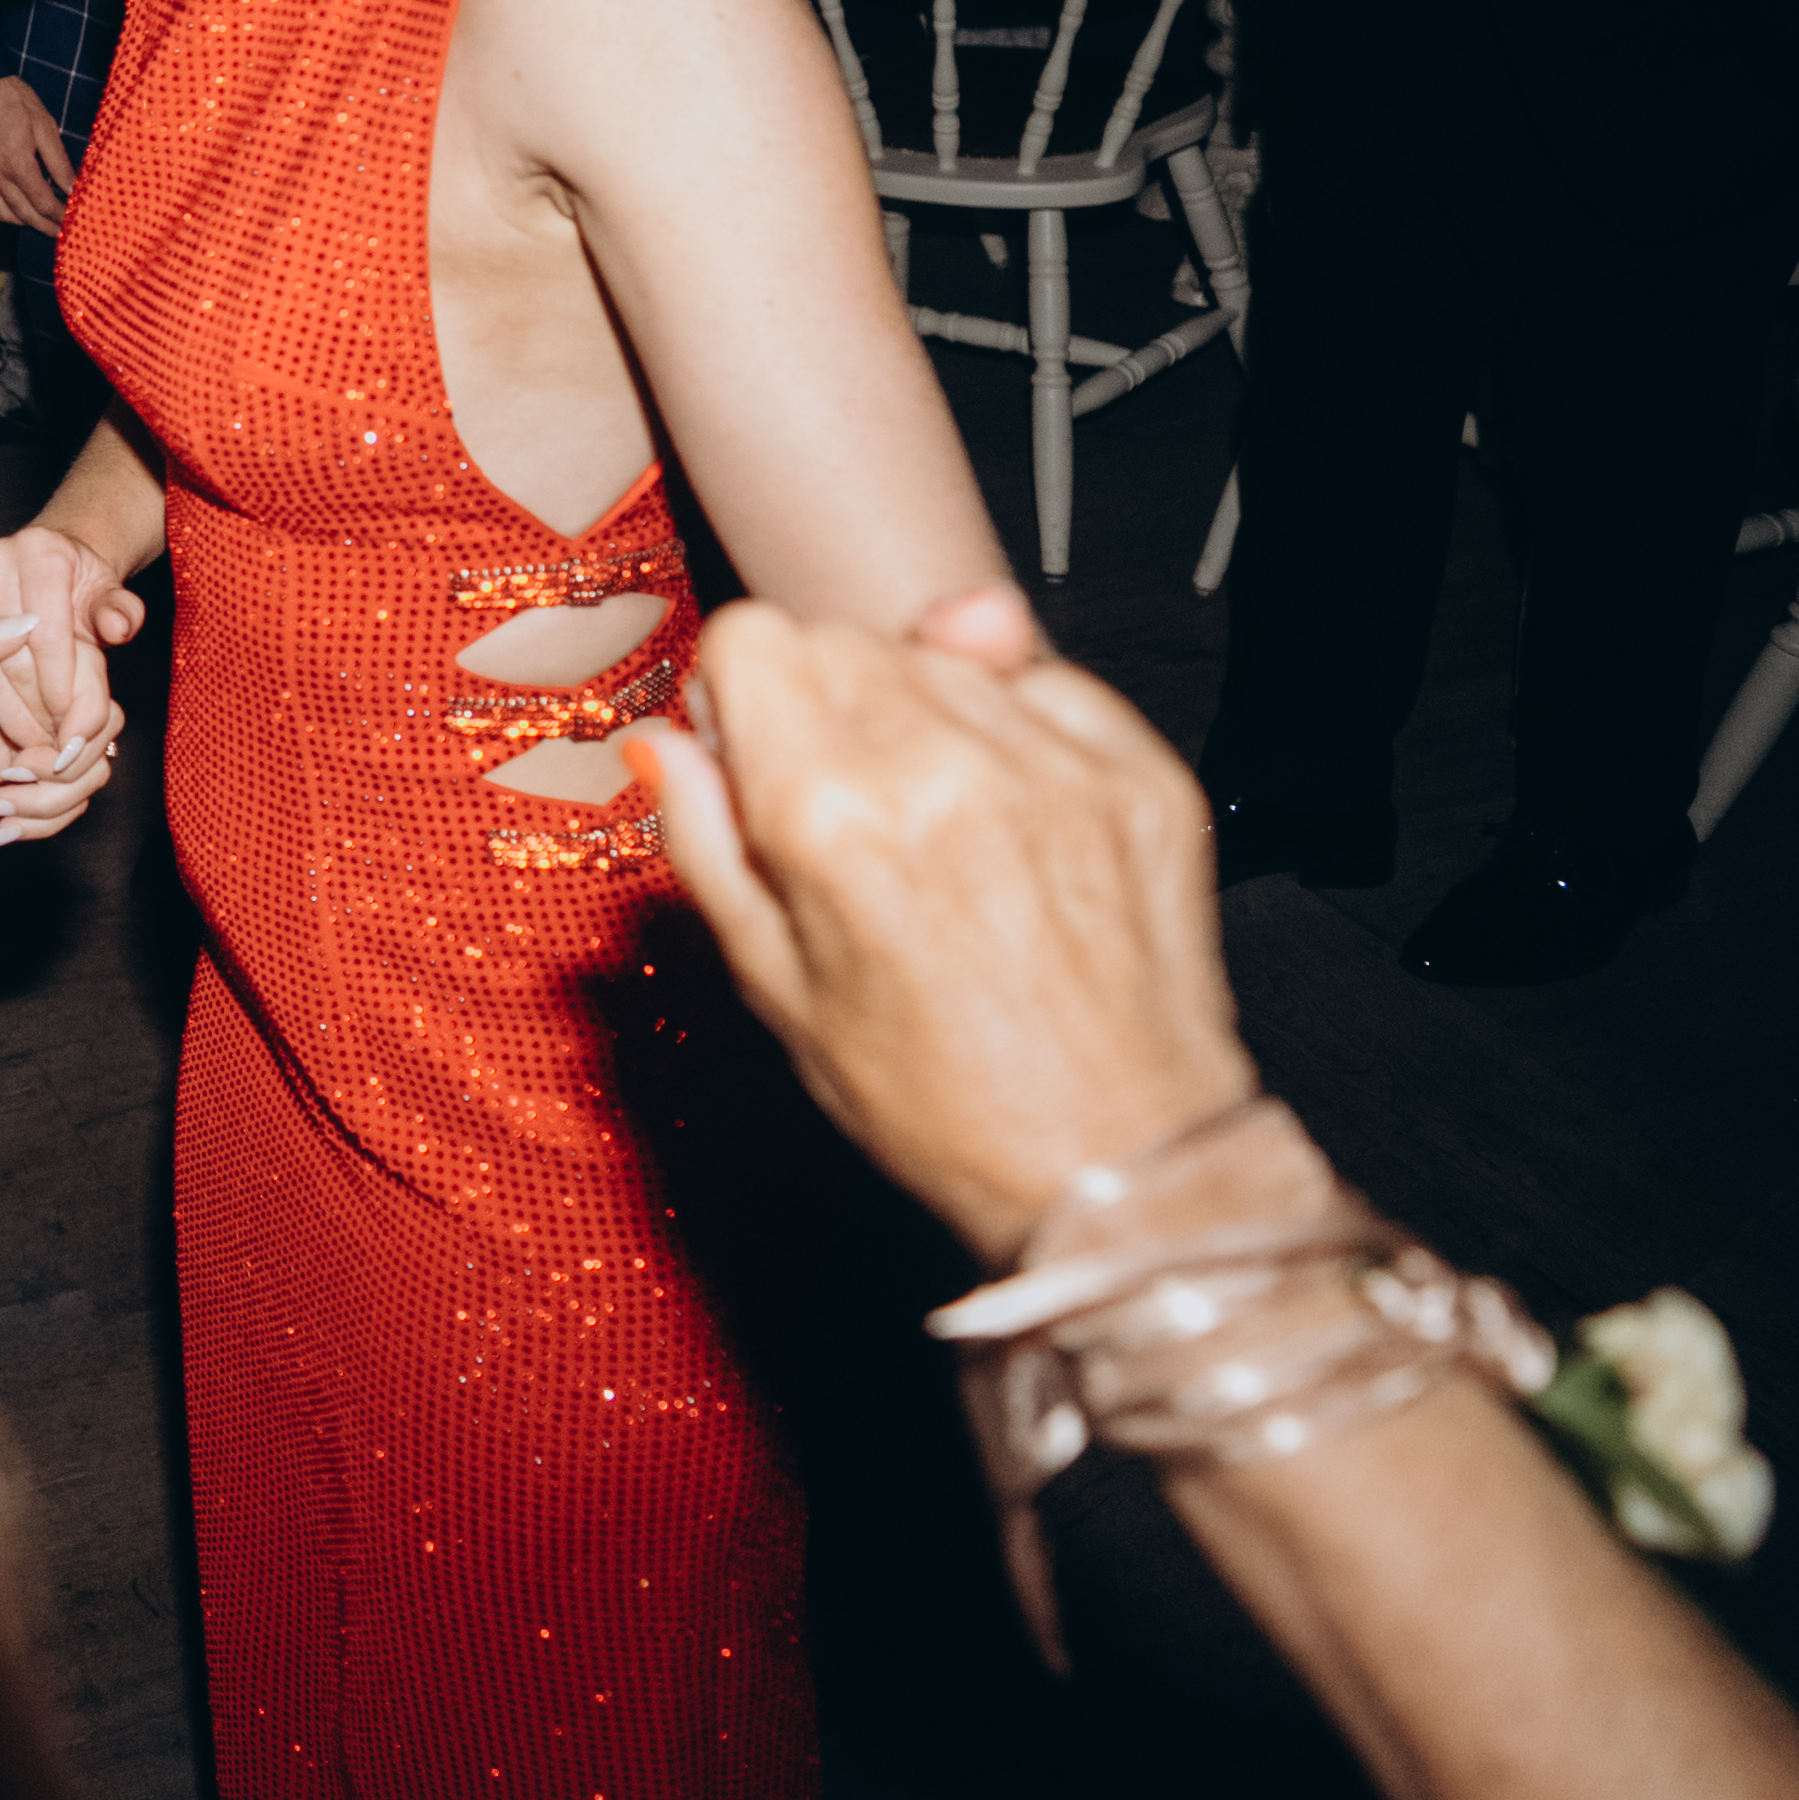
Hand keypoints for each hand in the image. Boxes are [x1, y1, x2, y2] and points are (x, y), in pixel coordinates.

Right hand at [0, 76, 77, 232]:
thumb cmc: (11, 98)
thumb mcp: (44, 125)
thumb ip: (59, 161)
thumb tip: (73, 187)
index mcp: (18, 166)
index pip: (44, 204)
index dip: (61, 217)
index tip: (73, 222)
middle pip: (25, 216)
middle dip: (45, 228)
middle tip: (61, 234)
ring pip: (3, 214)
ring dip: (24, 223)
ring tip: (40, 221)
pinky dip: (2, 211)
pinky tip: (15, 206)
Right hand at [0, 519, 146, 743]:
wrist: (41, 577)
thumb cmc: (78, 594)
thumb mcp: (106, 604)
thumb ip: (120, 614)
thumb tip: (118, 625)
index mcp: (41, 549)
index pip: (47, 632)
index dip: (60, 685)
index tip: (72, 724)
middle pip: (13, 653)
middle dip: (39, 706)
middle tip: (59, 741)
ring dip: (13, 711)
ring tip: (40, 737)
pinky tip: (12, 718)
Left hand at [0, 607, 116, 840]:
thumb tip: (25, 622)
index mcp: (25, 649)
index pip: (88, 673)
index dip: (79, 716)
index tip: (37, 749)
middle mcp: (44, 688)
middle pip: (101, 729)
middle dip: (62, 768)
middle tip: (7, 776)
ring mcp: (45, 730)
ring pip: (92, 770)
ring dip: (49, 801)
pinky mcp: (38, 767)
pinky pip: (72, 799)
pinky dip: (43, 820)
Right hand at [623, 590, 1254, 1259]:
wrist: (1119, 1162)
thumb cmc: (937, 1100)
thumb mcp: (773, 986)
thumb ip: (703, 842)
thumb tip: (663, 742)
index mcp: (827, 814)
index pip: (752, 637)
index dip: (737, 697)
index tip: (754, 760)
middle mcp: (940, 761)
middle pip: (842, 637)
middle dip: (823, 704)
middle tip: (847, 812)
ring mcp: (1050, 760)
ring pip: (943, 651)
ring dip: (922, 708)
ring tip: (941, 826)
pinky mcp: (1135, 771)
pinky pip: (1046, 683)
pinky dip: (1019, 728)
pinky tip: (1013, 819)